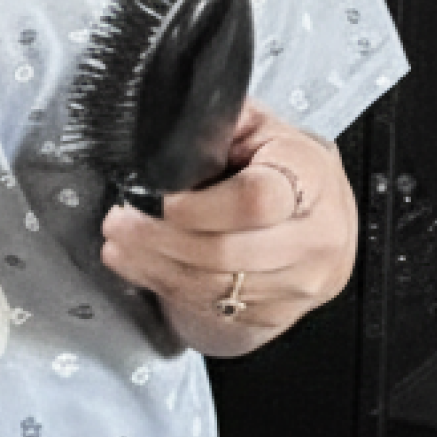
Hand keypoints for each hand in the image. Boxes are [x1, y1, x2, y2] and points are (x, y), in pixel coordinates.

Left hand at [96, 100, 356, 355]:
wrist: (315, 209)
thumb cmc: (272, 157)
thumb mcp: (253, 124)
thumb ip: (215, 124)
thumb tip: (160, 125)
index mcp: (313, 175)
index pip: (258, 200)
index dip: (200, 207)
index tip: (157, 199)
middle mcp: (320, 235)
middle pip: (230, 253)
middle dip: (161, 240)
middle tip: (116, 222)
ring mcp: (304, 281)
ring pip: (218, 287)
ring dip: (156, 267)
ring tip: (118, 244)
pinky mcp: (282, 312)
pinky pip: (217, 308)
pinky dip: (169, 286)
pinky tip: (141, 265)